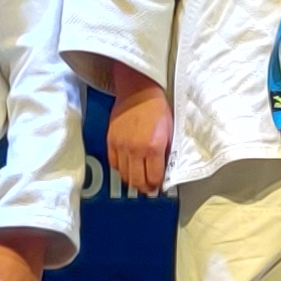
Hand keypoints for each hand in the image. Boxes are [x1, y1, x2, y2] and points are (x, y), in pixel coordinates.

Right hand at [105, 81, 173, 196]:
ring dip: (132, 180)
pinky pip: (114, 163)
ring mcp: (121, 146)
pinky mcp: (111, 141)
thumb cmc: (157, 109)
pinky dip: (121, 169)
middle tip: (148, 188)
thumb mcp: (169, 132)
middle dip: (144, 187)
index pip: (153, 177)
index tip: (158, 186)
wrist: (139, 92)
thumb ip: (166, 153)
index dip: (156, 185)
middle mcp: (135, 149)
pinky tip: (127, 167)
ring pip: (124, 175)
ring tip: (138, 180)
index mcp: (153, 147)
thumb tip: (164, 170)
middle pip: (137, 181)